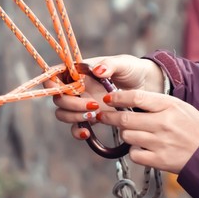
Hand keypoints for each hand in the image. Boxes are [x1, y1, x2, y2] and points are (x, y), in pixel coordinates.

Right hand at [46, 54, 163, 139]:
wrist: (145, 88)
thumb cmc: (132, 70)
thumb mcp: (123, 64)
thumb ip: (110, 65)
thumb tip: (97, 71)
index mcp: (78, 71)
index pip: (54, 75)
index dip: (53, 83)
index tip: (66, 89)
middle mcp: (76, 88)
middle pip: (58, 98)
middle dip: (71, 104)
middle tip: (93, 106)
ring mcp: (81, 103)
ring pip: (63, 113)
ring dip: (74, 117)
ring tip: (95, 115)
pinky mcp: (88, 118)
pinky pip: (75, 127)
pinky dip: (77, 131)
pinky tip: (87, 133)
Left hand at [97, 90, 198, 173]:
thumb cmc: (195, 128)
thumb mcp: (180, 108)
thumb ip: (156, 104)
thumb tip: (129, 101)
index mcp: (169, 106)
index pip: (136, 97)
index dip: (118, 97)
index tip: (108, 98)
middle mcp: (163, 123)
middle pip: (125, 119)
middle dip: (110, 117)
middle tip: (103, 115)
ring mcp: (160, 143)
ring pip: (127, 136)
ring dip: (126, 135)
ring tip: (132, 133)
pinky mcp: (159, 160)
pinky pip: (134, 154)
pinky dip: (134, 151)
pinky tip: (141, 148)